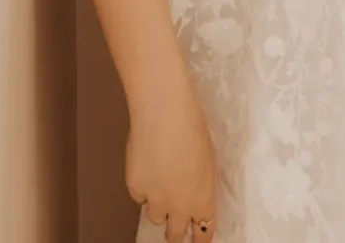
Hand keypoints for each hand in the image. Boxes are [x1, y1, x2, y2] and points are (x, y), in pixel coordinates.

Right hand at [126, 74, 217, 241]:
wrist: (165, 114)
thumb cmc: (192, 128)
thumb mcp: (208, 160)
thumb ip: (200, 184)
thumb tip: (192, 190)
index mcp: (204, 200)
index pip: (203, 233)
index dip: (199, 238)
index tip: (196, 240)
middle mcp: (180, 207)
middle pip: (175, 236)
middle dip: (174, 233)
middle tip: (172, 228)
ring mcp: (156, 200)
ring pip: (154, 217)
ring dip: (157, 206)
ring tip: (159, 183)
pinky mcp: (136, 188)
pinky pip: (139, 195)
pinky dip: (142, 185)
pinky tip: (146, 163)